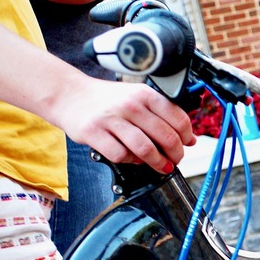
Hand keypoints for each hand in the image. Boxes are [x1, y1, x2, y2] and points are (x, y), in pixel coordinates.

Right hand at [52, 78, 193, 173]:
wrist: (69, 94)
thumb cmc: (107, 99)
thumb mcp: (137, 97)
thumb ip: (163, 114)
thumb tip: (190, 138)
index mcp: (144, 94)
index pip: (178, 118)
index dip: (186, 136)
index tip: (186, 144)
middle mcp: (130, 105)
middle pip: (165, 136)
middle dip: (176, 154)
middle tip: (175, 160)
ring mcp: (111, 119)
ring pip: (145, 148)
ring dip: (158, 162)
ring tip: (162, 166)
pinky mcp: (94, 133)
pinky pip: (121, 155)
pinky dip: (131, 161)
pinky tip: (133, 158)